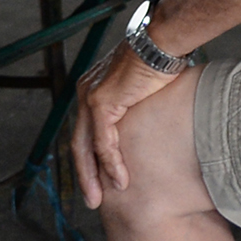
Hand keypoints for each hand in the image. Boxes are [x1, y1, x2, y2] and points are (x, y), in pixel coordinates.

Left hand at [64, 35, 189, 211]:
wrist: (162, 41)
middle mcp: (85, 92)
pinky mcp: (102, 102)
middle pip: (79, 143)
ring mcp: (90, 96)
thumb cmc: (159, 59)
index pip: (85, 132)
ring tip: (102, 198)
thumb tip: (144, 126)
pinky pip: (104, 142)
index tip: (98, 181)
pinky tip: (121, 180)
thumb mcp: (141, 88)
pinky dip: (111, 163)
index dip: (89, 159)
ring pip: (87, 147)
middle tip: (92, 200)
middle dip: (85, 175)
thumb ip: (133, 107)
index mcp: (92, 88)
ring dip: (94, 176)